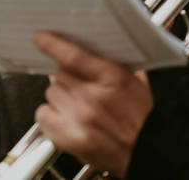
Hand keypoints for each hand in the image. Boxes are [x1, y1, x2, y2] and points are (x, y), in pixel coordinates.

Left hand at [33, 31, 153, 178]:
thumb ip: (116, 61)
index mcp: (112, 78)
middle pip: (59, 73)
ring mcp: (79, 118)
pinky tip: (65, 117)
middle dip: (67, 76)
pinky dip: (50, 114)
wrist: (146, 151)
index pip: (74, 56)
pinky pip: (43, 114)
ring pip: (52, 92)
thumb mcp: (137, 81)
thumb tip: (93, 44)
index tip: (41, 37)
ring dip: (61, 95)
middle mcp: (93, 98)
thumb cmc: (143, 119)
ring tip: (77, 104)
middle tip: (80, 85)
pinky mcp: (69, 137)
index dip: (54, 44)